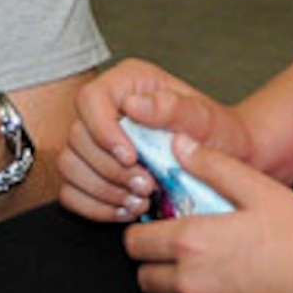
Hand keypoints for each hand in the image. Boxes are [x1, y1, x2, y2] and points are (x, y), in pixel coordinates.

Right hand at [59, 60, 246, 222]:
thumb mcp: (204, 117)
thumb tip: (133, 104)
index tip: (130, 157)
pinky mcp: (88, 171)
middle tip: (146, 186)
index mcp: (127, 83)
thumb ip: (172, 107)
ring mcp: (92, 140)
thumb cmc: (214, 133)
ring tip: (140, 200)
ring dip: (103, 191)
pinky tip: (125, 210)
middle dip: (110, 170)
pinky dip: (95, 207)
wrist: (222, 160)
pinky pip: (71, 193)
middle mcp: (104, 108)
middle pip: (77, 138)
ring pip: (70, 167)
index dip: (102, 131)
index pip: (91, 99)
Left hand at [122, 138, 292, 292]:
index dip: (143, 230)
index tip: (159, 223)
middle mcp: (191, 284)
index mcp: (192, 243)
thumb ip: (214, 165)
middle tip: (181, 243)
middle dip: (154, 259)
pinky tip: (228, 287)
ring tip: (206, 265)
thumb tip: (180, 146)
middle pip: (143, 276)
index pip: (135, 242)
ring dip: (174, 286)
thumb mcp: (261, 190)